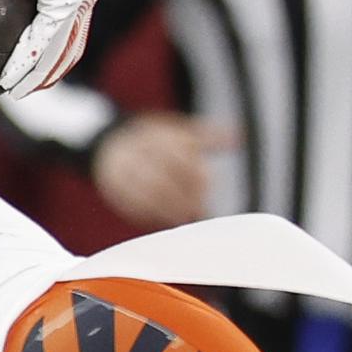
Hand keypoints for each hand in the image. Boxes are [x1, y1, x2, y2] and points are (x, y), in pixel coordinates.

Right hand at [0, 0, 99, 95]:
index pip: (65, 13)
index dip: (53, 45)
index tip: (33, 64)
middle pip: (71, 35)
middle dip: (52, 66)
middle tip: (30, 88)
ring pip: (65, 41)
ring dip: (42, 71)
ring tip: (22, 91)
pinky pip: (51, 36)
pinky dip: (33, 61)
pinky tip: (16, 80)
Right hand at [92, 111, 238, 228]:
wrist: (111, 146)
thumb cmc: (155, 142)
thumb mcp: (180, 131)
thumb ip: (208, 136)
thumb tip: (239, 136)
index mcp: (157, 134)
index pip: (179, 155)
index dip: (195, 176)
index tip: (207, 188)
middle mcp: (138, 151)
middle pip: (164, 175)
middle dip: (184, 195)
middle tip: (199, 208)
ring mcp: (125, 170)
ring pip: (150, 192)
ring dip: (171, 208)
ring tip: (187, 217)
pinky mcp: (116, 189)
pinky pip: (135, 205)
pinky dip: (154, 214)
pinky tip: (168, 220)